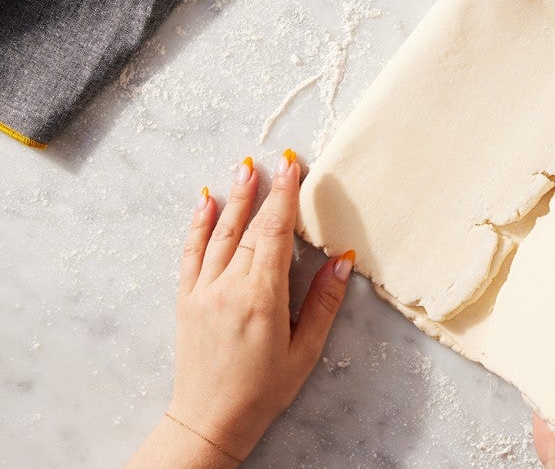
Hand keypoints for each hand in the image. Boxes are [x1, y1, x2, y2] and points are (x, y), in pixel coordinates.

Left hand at [129, 150, 353, 466]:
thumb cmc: (263, 390)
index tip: (293, 168)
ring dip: (234, 198)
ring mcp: (203, 290)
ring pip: (219, 234)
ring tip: (245, 167)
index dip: (285, 197)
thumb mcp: (304, 351)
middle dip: (265, 191)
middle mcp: (228, 286)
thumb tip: (341, 261)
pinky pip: (191, 253)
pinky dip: (198, 225)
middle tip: (277, 160)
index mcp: (262, 297)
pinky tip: (204, 202)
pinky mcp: (187, 299)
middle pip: (250, 228)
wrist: (209, 419)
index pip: (275, 234)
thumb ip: (323, 303)